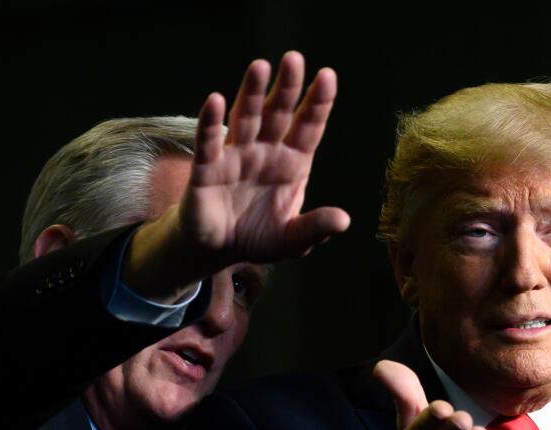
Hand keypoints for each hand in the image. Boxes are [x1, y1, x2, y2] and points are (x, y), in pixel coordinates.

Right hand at [124, 52, 349, 298]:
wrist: (219, 250)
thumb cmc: (258, 237)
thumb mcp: (292, 240)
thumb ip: (315, 228)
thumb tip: (344, 220)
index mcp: (293, 163)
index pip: (309, 126)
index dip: (318, 102)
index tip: (328, 76)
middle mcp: (265, 151)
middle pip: (278, 113)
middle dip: (287, 88)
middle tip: (294, 58)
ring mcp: (235, 156)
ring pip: (245, 118)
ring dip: (251, 94)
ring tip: (260, 66)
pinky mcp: (206, 170)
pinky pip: (209, 143)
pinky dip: (210, 123)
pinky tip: (214, 100)